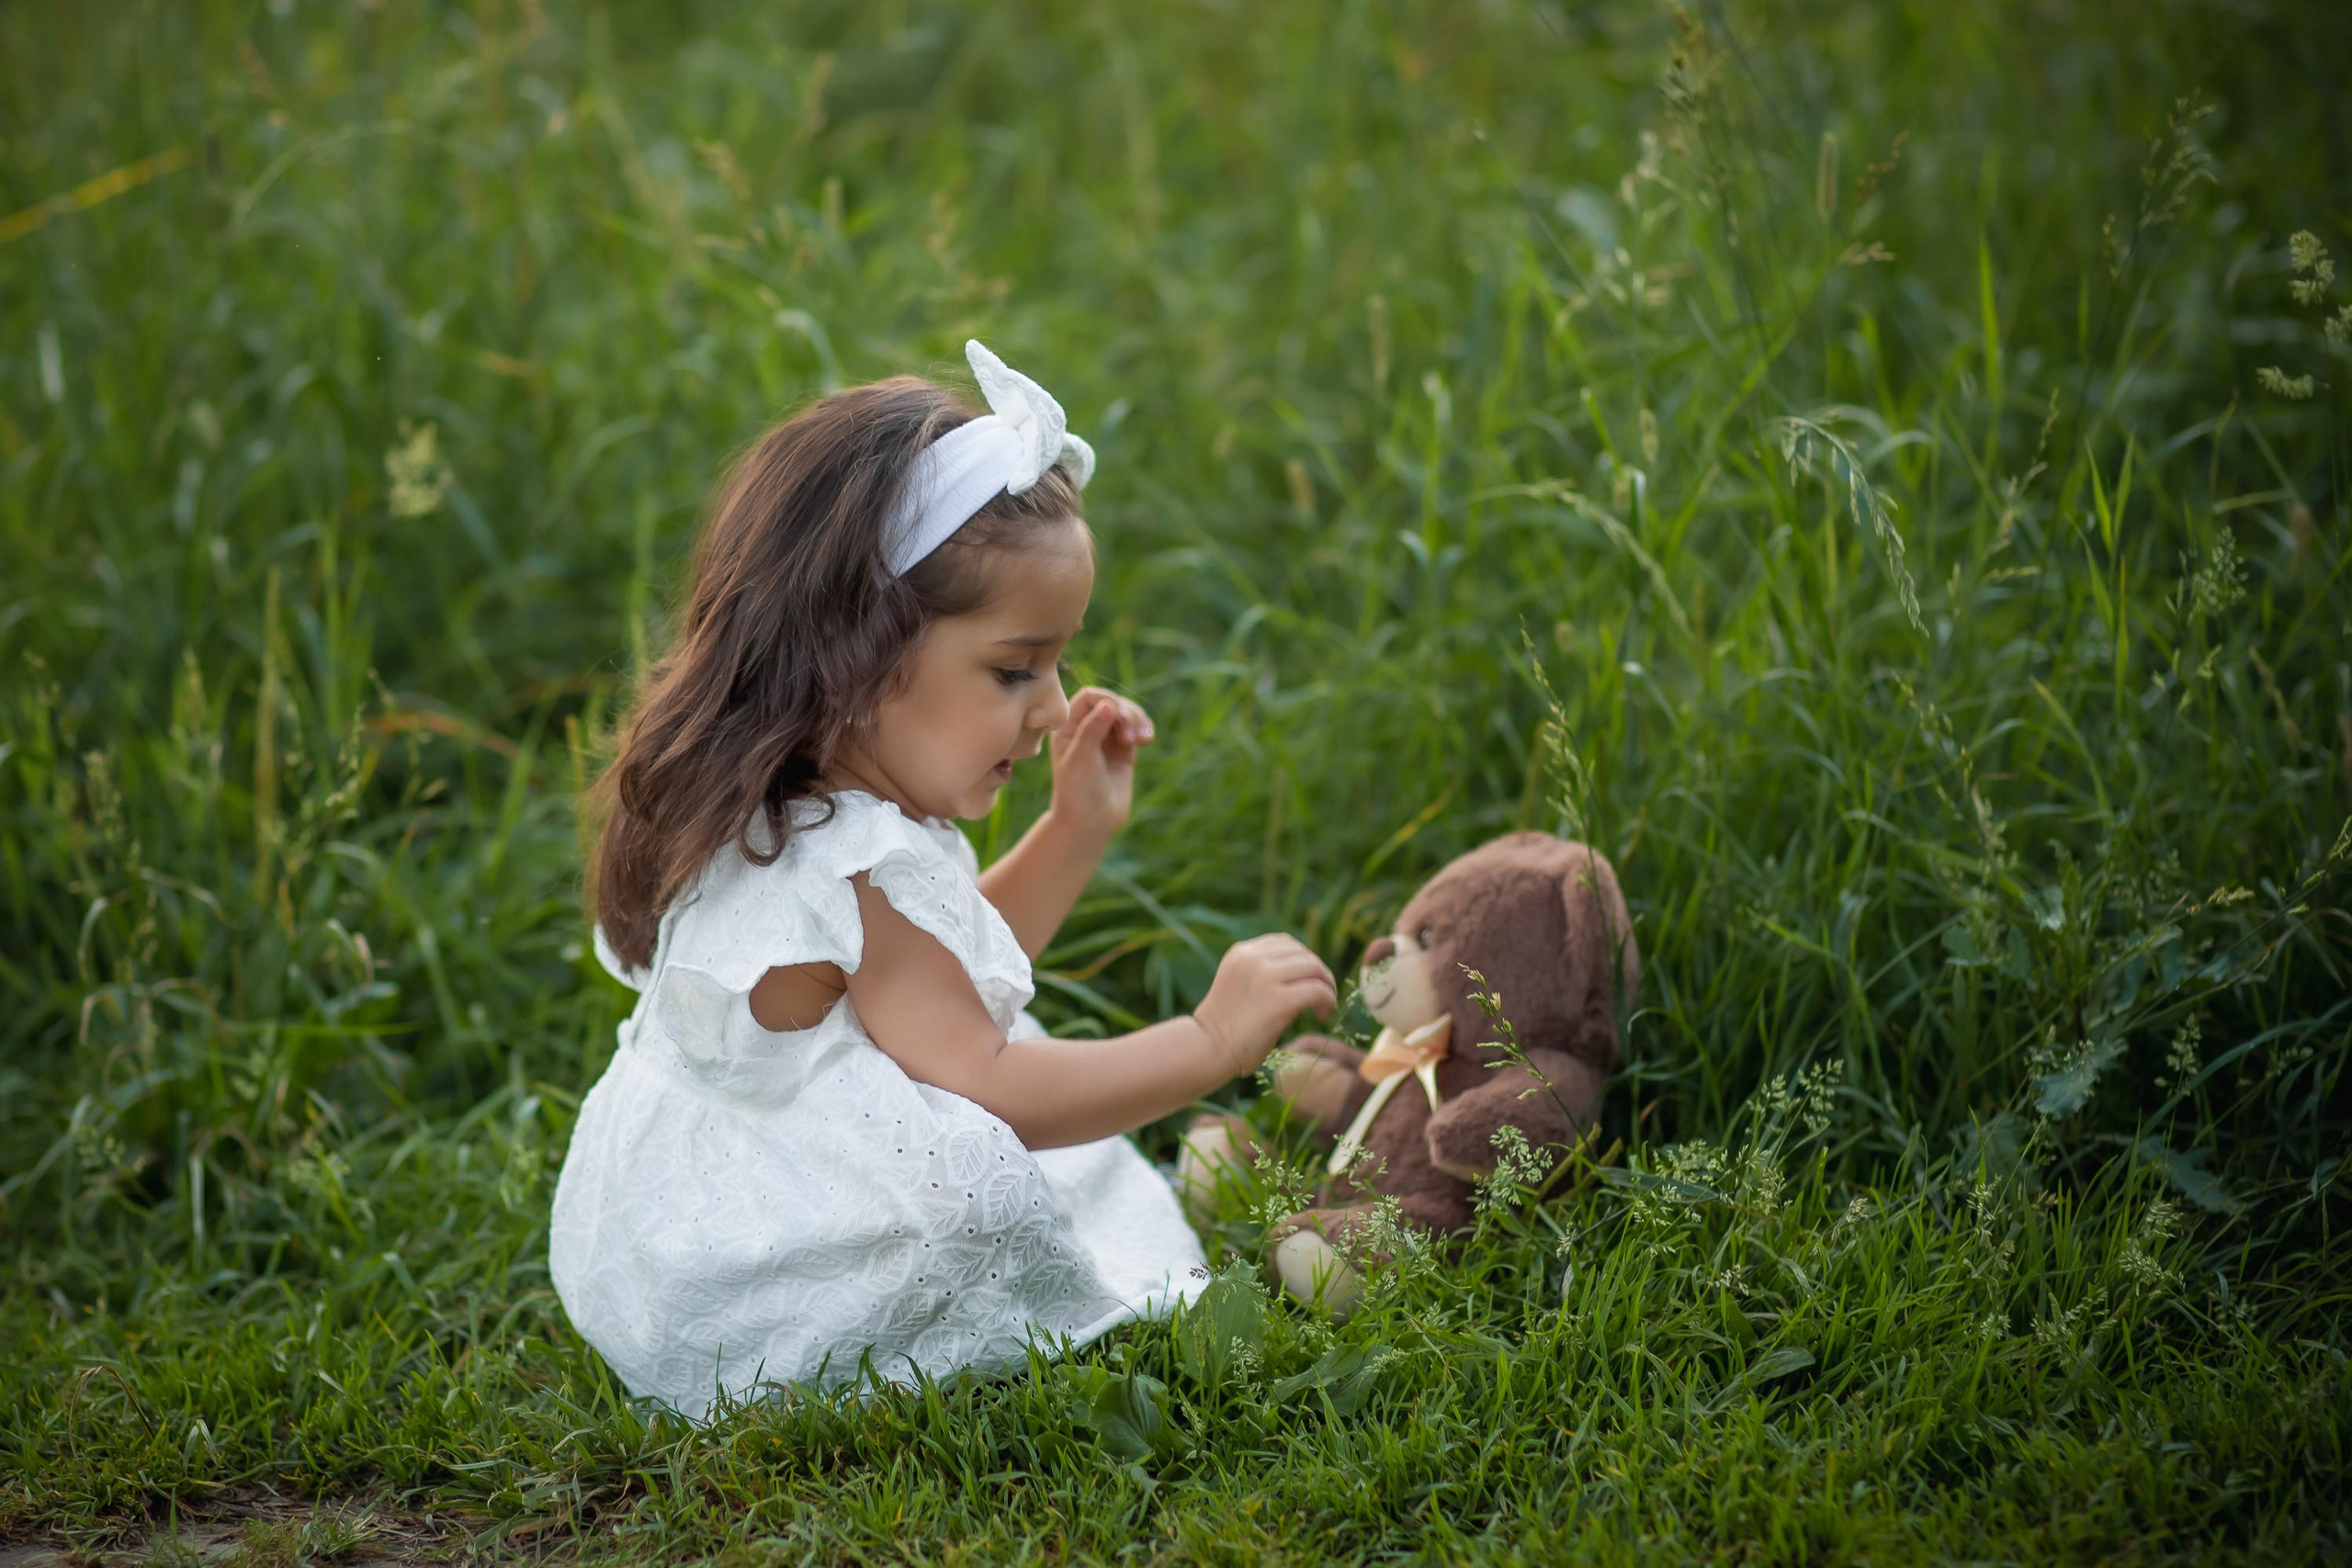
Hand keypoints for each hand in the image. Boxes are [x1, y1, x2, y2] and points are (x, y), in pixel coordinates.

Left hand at [1049, 686, 1152, 842]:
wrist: (1090, 823)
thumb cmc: (1078, 792)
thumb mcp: (1081, 759)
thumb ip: (1092, 729)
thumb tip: (1109, 703)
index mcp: (1069, 728)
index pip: (1089, 697)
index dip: (1107, 699)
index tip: (1117, 716)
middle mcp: (1086, 730)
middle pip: (1111, 702)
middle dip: (1126, 713)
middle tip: (1129, 737)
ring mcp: (1105, 740)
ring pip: (1126, 714)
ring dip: (1137, 720)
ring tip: (1141, 739)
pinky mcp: (1123, 752)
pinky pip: (1136, 730)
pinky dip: (1144, 729)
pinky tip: (1147, 738)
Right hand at [1193, 934, 1338, 1076]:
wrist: (1206, 1048)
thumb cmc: (1224, 1027)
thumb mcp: (1239, 985)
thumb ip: (1262, 974)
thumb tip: (1304, 976)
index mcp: (1241, 953)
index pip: (1285, 942)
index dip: (1303, 960)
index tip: (1308, 981)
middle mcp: (1252, 959)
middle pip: (1303, 953)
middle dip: (1319, 973)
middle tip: (1323, 997)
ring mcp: (1264, 977)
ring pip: (1314, 968)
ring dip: (1327, 986)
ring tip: (1324, 1007)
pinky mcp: (1277, 1000)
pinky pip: (1317, 991)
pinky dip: (1328, 1000)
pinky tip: (1324, 1014)